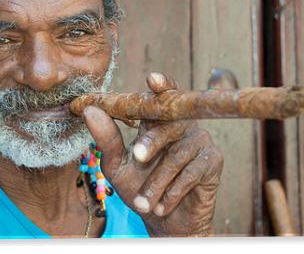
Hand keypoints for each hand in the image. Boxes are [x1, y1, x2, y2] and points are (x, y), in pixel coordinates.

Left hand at [81, 72, 223, 236]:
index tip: (152, 80)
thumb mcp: (116, 166)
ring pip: (178, 154)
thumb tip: (89, 111)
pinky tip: (161, 206)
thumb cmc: (140, 189)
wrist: (164, 223)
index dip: (161, 84)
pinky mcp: (214, 161)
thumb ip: (105, 139)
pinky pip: (192, 172)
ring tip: (144, 201)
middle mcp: (181, 125)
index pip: (161, 95)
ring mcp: (200, 141)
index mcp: (157, 121)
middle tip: (137, 157)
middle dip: (151, 141)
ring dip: (157, 182)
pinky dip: (172, 191)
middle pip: (168, 124)